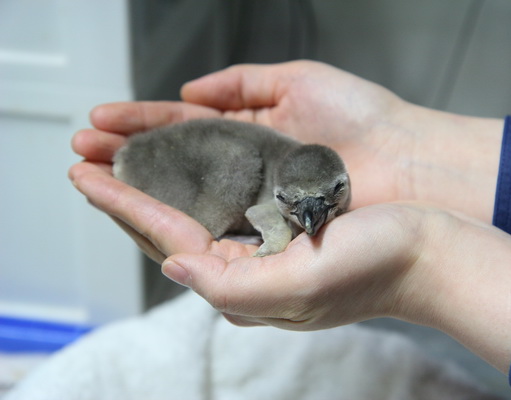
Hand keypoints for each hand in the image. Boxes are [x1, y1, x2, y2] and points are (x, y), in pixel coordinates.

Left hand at [69, 159, 510, 373]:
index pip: (167, 240)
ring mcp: (266, 247)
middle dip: (128, 195)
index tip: (88, 176)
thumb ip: (232, 288)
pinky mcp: (284, 226)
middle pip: (171, 228)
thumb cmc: (379, 266)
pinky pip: (225, 202)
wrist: (429, 252)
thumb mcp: (303, 285)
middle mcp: (249, 269)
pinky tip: (183, 167)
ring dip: (155, 184)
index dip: (123, 205)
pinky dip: (196, 182)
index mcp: (246, 286)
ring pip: (193, 212)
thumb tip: (174, 268)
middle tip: (90, 163)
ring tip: (123, 161)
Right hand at [75, 60, 503, 218]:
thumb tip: (189, 89)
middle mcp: (246, 167)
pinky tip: (142, 206)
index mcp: (251, 129)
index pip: (184, 125)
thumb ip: (243, 83)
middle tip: (82, 150)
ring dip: (140, 185)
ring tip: (95, 175)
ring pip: (187, 192)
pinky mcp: (268, 228)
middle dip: (127, 154)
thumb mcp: (299, 80)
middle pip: (175, 160)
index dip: (141, 122)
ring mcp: (255, 199)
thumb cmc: (365, 119)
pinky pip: (216, 221)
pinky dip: (178, 214)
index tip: (102, 120)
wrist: (410, 164)